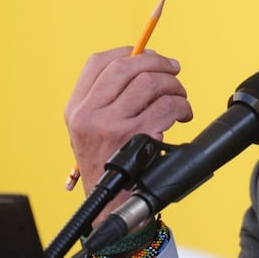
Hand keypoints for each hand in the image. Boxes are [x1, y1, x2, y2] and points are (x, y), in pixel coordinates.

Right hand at [64, 47, 192, 210]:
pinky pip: (167, 106)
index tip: (148, 53)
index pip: (97, 63)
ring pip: (150, 83)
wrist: (112, 207)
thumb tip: (146, 59)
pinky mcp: (136, 137)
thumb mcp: (93, 131)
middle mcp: (88, 115)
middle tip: (174, 70)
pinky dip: (182, 106)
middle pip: (127, 67)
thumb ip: (109, 98)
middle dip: (158, 62)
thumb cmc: (110, 164)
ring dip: (174, 86)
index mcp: (76, 109)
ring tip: (180, 97)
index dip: (128, 51)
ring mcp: (111, 126)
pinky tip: (183, 115)